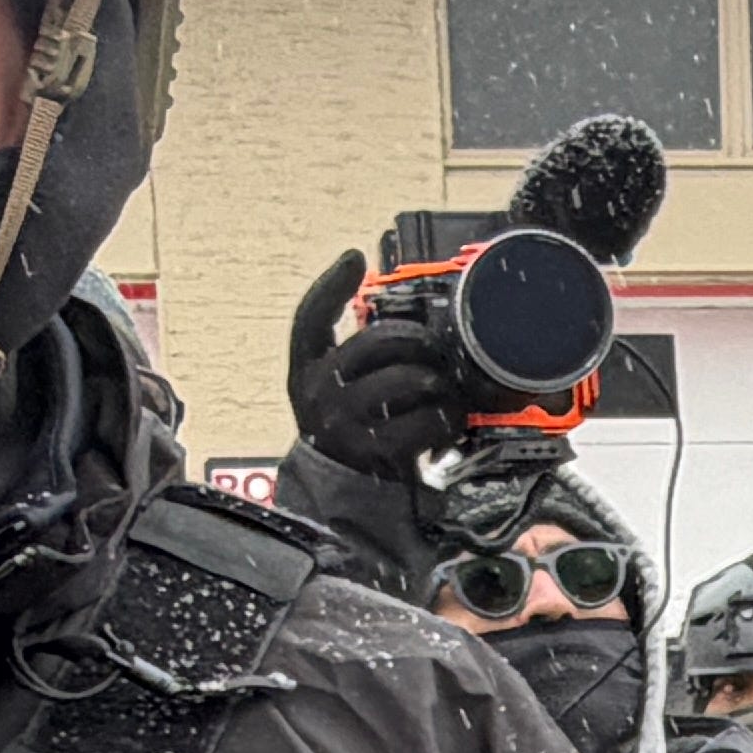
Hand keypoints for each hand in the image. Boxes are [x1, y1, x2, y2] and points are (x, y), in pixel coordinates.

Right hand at [286, 250, 466, 483]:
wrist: (337, 495)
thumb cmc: (349, 430)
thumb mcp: (337, 389)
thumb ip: (358, 357)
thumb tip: (408, 322)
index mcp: (306, 369)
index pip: (310, 318)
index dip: (331, 285)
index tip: (354, 257)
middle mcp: (319, 391)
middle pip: (380, 340)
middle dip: (421, 342)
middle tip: (437, 354)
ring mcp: (344, 421)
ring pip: (409, 378)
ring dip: (439, 383)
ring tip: (444, 393)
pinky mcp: (375, 450)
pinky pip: (427, 419)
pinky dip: (447, 418)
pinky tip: (446, 422)